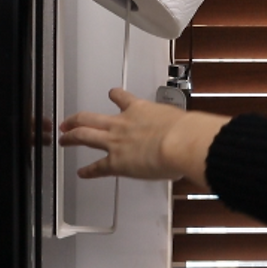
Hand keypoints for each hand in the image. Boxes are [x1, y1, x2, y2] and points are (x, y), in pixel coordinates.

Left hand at [59, 88, 228, 189]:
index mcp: (142, 110)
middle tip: (68, 120)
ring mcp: (116, 141)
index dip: (115, 96)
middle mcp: (124, 122)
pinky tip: (82, 173)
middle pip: (92, 116)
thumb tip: (203, 135)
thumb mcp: (185, 123)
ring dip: (71, 135)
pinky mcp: (116, 161)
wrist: (182, 141)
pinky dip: (89, 171)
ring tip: (63, 137)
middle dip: (78, 118)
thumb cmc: (188, 132)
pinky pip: (98, 166)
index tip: (111, 94)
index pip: (124, 100)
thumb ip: (187, 129)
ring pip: (85, 134)